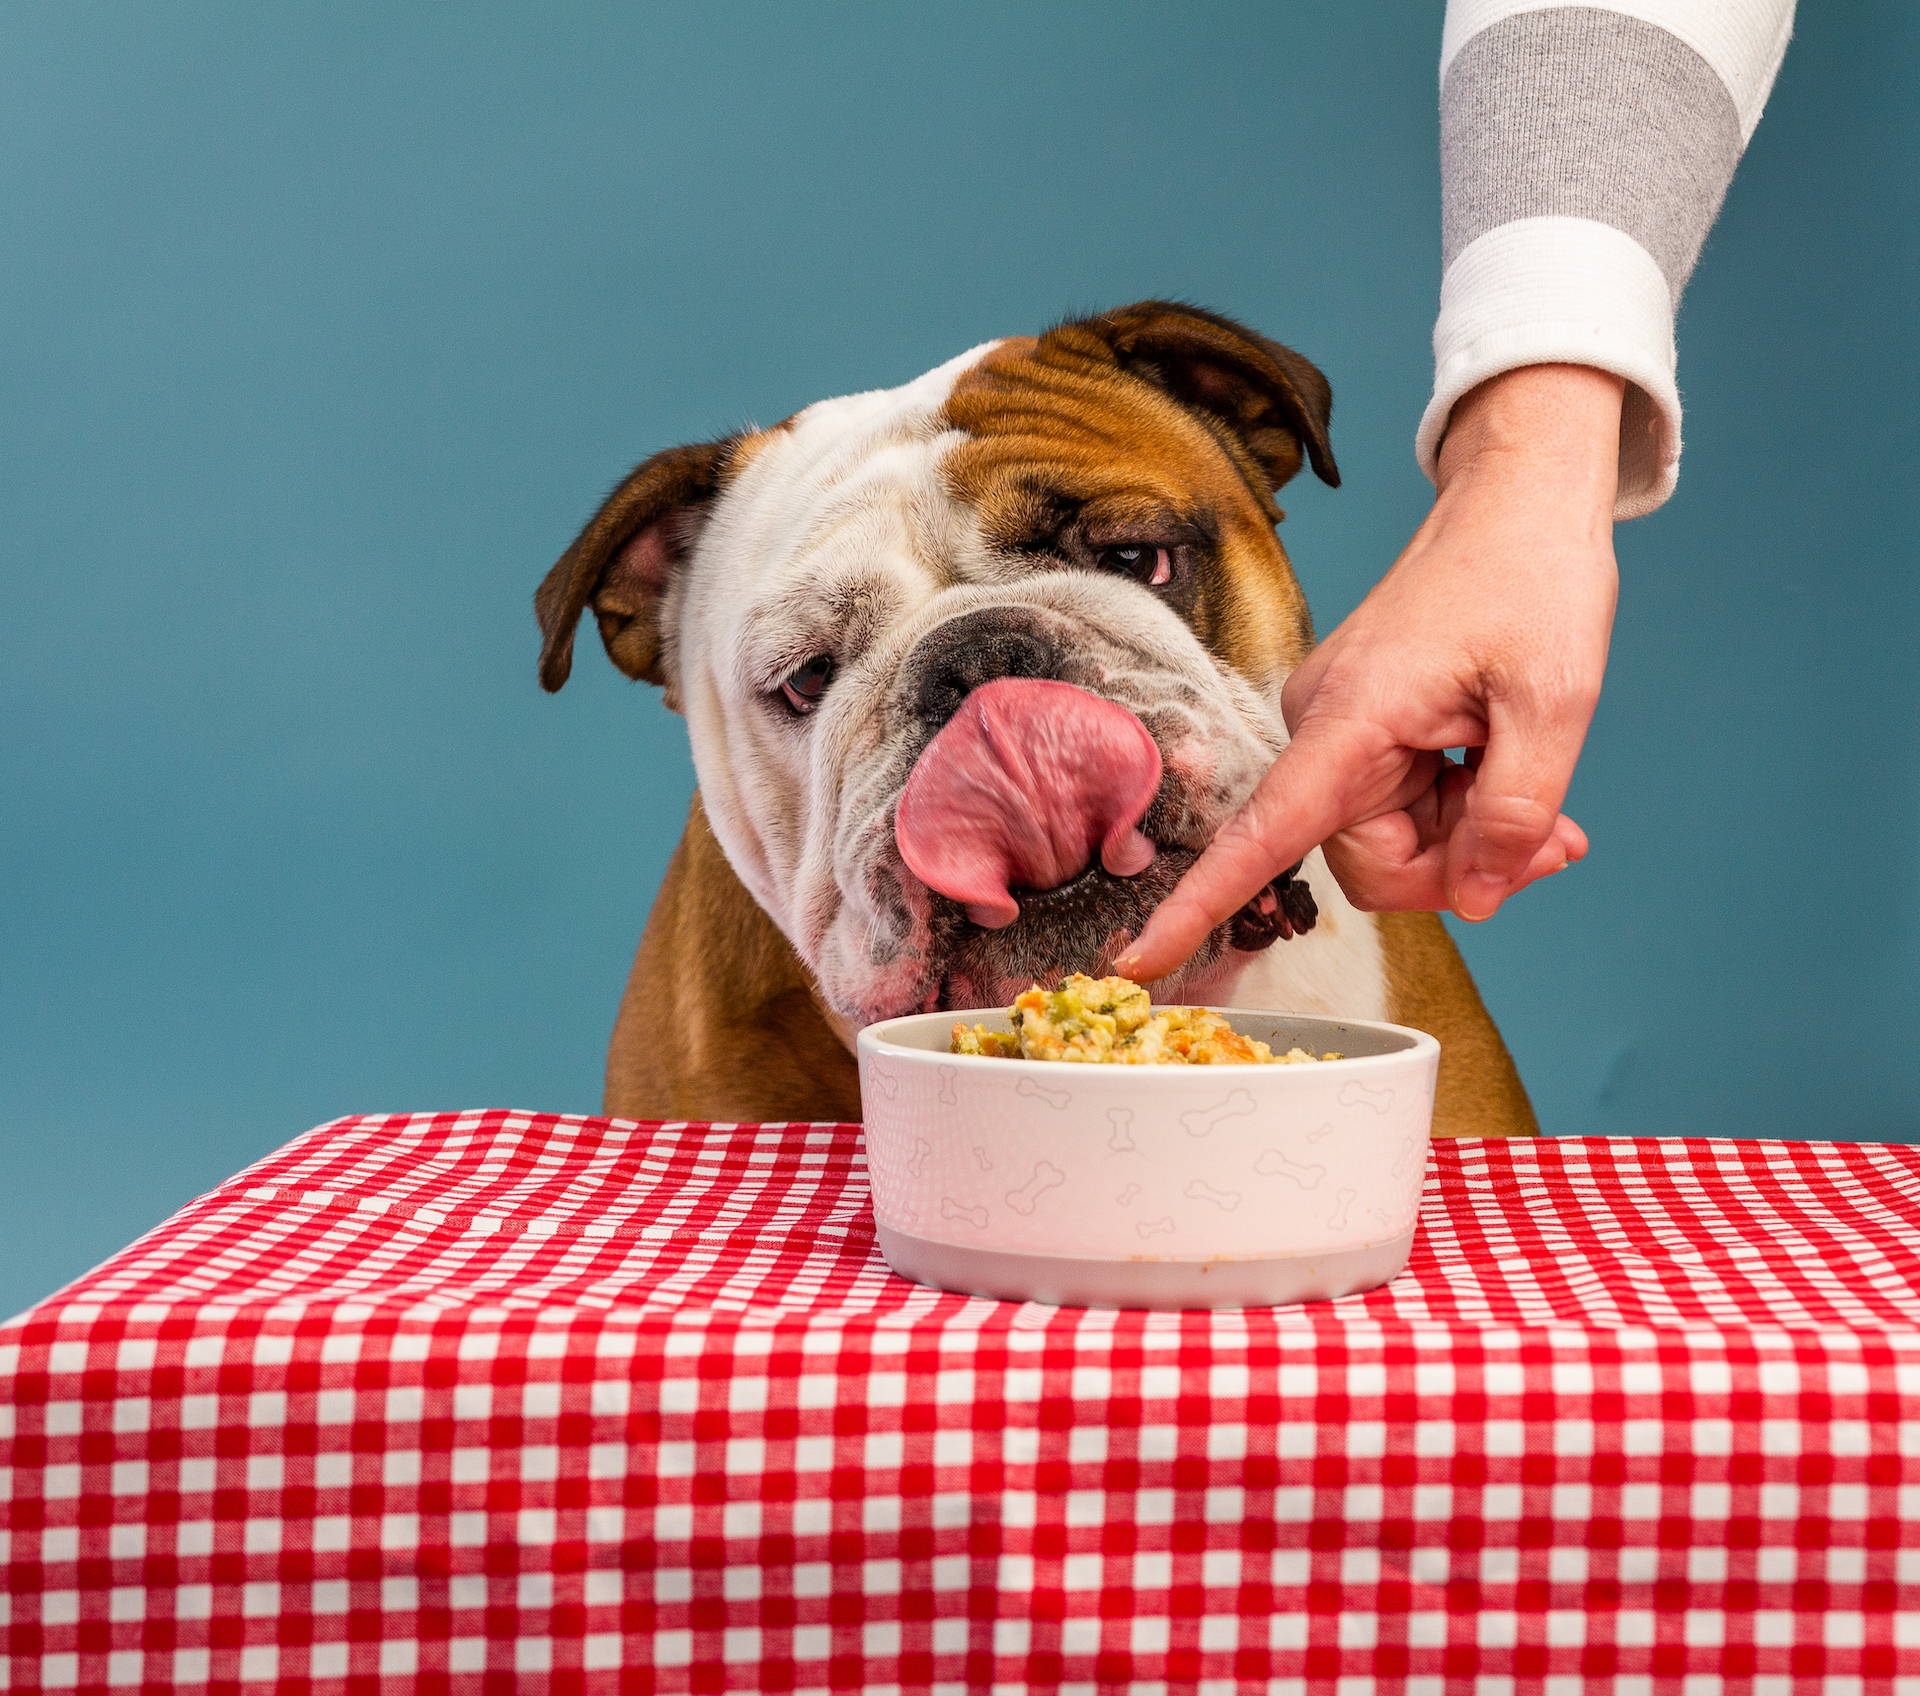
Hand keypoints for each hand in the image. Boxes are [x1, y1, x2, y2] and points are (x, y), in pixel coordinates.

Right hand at [1118, 363, 1622, 980]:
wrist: (1517, 502)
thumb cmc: (1533, 580)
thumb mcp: (1555, 704)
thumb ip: (1515, 814)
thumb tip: (1477, 898)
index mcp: (1349, 718)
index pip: (1259, 836)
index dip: (1196, 906)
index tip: (1136, 965)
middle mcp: (1322, 729)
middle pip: (1367, 865)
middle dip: (1457, 867)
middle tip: (1549, 844)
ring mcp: (1338, 729)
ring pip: (1389, 843)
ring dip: (1468, 838)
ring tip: (1544, 801)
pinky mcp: (1359, 728)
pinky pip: (1396, 808)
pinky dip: (1459, 811)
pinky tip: (1511, 781)